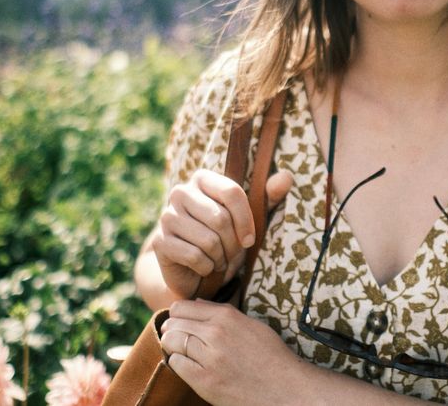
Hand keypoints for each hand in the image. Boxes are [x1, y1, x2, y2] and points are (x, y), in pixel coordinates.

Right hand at [152, 170, 293, 298]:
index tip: (250, 239)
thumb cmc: (225, 239)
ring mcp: (166, 216)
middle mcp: (180, 192)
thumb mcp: (250, 219)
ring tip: (218, 260)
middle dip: (233, 244)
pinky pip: (195, 256)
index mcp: (202, 179)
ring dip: (221, 257)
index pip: (232, 192)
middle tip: (231, 253)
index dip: (246, 220)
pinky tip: (205, 267)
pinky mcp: (160, 242)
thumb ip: (269, 197)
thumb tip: (287, 177)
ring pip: (208, 240)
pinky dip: (207, 267)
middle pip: (220, 219)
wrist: (194, 270)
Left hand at [161, 299, 301, 405]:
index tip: (181, 322)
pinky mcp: (204, 380)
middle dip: (172, 328)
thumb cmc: (271, 356)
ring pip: (171, 341)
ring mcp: (208, 357)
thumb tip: (197, 304)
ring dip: (172, 345)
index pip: (183, 307)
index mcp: (227, 316)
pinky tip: (189, 365)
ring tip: (183, 352)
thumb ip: (223, 313)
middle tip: (179, 338)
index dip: (178, 314)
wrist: (283, 388)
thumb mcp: (251, 325)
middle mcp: (215, 333)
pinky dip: (177, 363)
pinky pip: (175, 364)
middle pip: (173, 322)